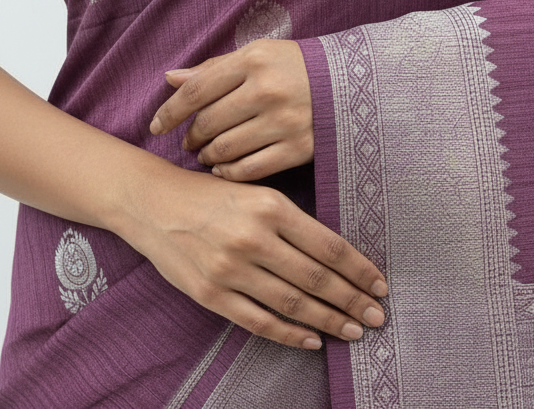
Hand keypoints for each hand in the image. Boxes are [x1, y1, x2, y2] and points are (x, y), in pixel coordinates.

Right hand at [125, 165, 386, 347]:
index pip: (328, 246)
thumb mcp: (259, 193)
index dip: (359, 269)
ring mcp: (230, 269)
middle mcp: (253, 238)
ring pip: (292, 303)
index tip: (380, 285)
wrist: (153, 203)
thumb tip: (339, 257)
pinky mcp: (210, 294)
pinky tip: (311, 340)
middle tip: (378, 317)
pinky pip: (257, 321)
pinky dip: (288, 334)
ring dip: (327, 320)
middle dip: (351, 300)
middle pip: (316, 278)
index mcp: (272, 206)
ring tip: (353, 331)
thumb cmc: (214, 195)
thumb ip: (294, 223)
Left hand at [151, 39, 311, 180]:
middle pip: (208, 123)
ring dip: (209, 156)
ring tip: (208, 154)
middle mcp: (267, 90)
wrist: (353, 84)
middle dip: (192, 136)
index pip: (197, 89)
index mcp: (255, 60)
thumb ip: (215, 68)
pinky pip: (249, 170)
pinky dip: (229, 173)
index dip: (170, 111)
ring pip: (225, 149)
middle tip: (190, 141)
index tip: (157, 126)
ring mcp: (284, 121)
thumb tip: (170, 79)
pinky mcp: (298, 148)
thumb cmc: (297, 66)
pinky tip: (225, 168)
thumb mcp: (259, 54)